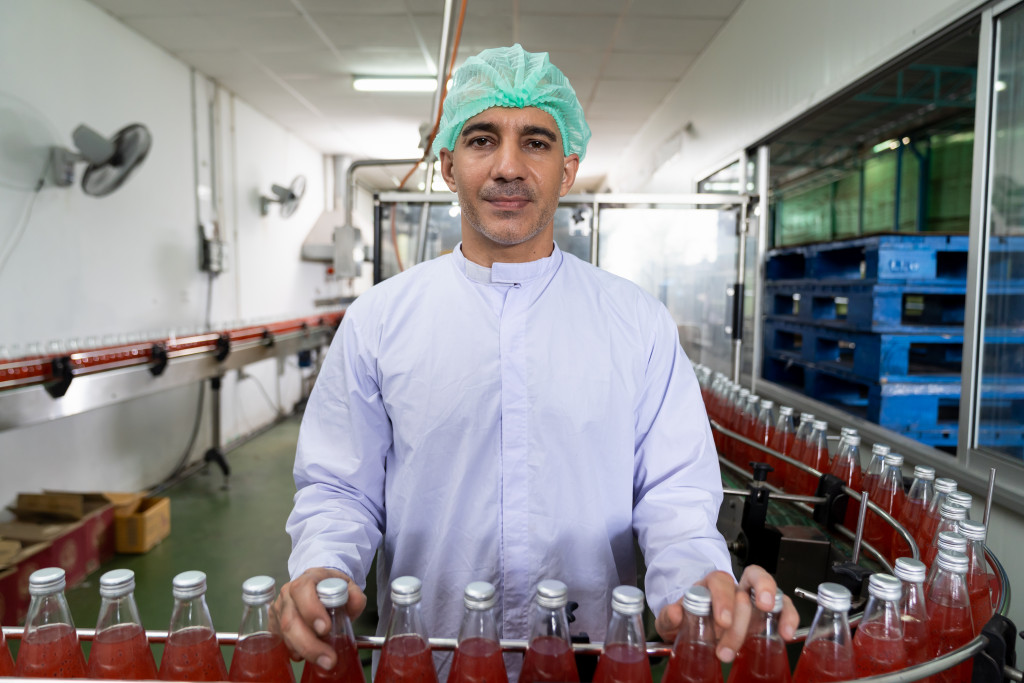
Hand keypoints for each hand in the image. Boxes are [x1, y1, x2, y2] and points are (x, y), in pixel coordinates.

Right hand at [270, 567, 366, 668]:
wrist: (320, 587)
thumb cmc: (332, 588)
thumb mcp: (348, 587)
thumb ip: (354, 595)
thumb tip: (355, 602)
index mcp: (307, 579)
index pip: (302, 591)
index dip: (311, 610)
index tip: (325, 628)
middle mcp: (288, 593)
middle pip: (290, 619)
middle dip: (309, 643)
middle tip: (328, 658)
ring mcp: (279, 608)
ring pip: (285, 634)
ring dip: (305, 651)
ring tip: (324, 660)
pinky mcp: (274, 623)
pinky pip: (281, 641)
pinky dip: (295, 651)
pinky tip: (309, 655)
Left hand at [654, 565, 797, 662]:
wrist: (694, 628)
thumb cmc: (687, 619)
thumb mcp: (671, 619)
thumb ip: (669, 616)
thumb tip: (675, 613)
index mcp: (711, 585)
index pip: (719, 582)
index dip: (723, 599)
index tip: (722, 621)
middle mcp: (735, 589)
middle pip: (747, 586)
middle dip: (744, 614)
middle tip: (737, 635)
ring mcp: (754, 600)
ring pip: (771, 591)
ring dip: (777, 607)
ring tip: (781, 628)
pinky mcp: (767, 615)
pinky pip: (784, 609)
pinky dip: (789, 617)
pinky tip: (788, 632)